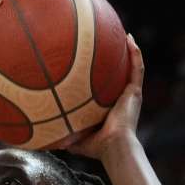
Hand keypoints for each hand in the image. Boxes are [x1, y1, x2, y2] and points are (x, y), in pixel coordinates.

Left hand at [64, 34, 143, 159]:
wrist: (113, 147)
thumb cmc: (97, 147)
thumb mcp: (77, 140)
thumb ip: (65, 136)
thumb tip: (47, 140)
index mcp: (112, 109)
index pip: (108, 90)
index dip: (105, 78)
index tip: (96, 66)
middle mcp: (123, 100)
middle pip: (122, 76)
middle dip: (119, 61)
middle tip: (111, 45)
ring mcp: (131, 95)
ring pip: (133, 68)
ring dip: (131, 52)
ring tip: (125, 36)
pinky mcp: (135, 92)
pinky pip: (137, 68)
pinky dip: (135, 53)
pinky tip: (130, 39)